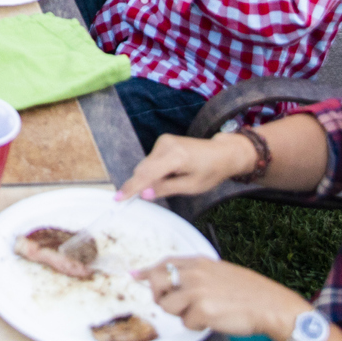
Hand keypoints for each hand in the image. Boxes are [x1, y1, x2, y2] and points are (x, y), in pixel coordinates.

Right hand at [117, 131, 258, 201]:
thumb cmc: (210, 172)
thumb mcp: (191, 187)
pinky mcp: (163, 141)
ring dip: (149, 178)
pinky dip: (154, 171)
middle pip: (143, 169)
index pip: (147, 174)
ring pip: (146, 165)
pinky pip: (151, 160)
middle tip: (140, 199)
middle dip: (140, 185)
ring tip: (172, 182)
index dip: (132, 188)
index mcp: (176, 157)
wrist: (222, 153)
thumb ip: (166, 189)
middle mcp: (166, 145)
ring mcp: (163, 141)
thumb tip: (144, 194)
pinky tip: (170, 174)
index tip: (118, 199)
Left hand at [139, 256, 313, 340]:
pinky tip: (215, 320)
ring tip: (205, 312)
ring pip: (168, 307)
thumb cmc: (249, 292)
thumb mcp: (219, 272)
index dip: (148, 272)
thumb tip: (173, 280)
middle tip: (175, 305)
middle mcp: (194, 273)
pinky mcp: (202, 310)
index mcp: (199, 262)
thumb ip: (195, 274)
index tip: (135, 276)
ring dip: (182, 315)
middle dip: (160, 297)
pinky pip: (186, 323)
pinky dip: (197, 326)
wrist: (270, 305)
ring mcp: (196, 291)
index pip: (164, 264)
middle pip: (157, 283)